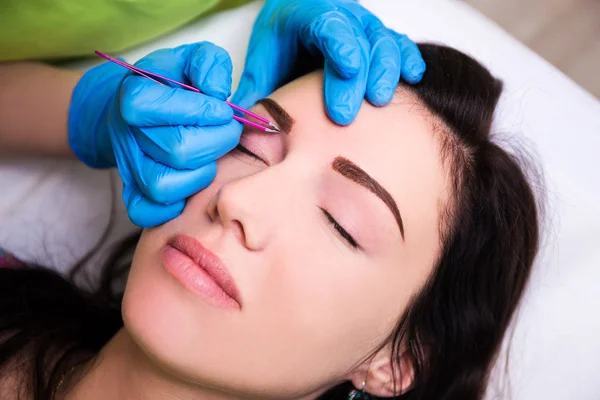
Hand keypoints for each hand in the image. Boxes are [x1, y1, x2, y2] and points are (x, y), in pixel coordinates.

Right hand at [68, 42, 242, 227]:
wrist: (136, 108)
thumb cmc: (169, 84)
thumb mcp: (189, 60)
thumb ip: (208, 64)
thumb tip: (217, 90)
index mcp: (134, 96)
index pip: (163, 109)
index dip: (202, 111)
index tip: (223, 108)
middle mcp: (126, 134)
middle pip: (176, 151)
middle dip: (216, 142)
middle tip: (230, 132)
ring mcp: (128, 166)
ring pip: (163, 187)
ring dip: (200, 174)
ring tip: (212, 158)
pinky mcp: (132, 191)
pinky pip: (145, 212)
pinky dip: (172, 207)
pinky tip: (192, 184)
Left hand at [231, 0, 425, 124]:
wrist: (296, 23)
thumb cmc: (280, 43)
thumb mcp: (261, 62)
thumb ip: (255, 89)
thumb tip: (241, 125)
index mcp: (307, 13)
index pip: (329, 26)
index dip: (341, 49)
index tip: (346, 75)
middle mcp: (342, 15)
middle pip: (360, 39)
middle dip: (357, 77)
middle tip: (346, 115)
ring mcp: (365, 26)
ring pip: (385, 40)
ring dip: (386, 71)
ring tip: (380, 101)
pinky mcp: (379, 40)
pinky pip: (400, 44)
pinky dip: (407, 60)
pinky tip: (412, 78)